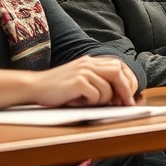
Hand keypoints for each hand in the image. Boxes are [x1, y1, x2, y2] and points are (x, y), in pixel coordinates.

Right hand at [0, 55, 138, 110]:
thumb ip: (97, 81)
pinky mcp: (77, 82)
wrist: (34, 87)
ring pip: (108, 88)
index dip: (128, 79)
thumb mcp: (80, 79)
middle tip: (127, 104)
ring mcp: (82, 71)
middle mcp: (88, 63)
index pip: (119, 65)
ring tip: (89, 103)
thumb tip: (119, 96)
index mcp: (91, 61)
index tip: (131, 95)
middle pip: (118, 72)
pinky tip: (79, 102)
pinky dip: (92, 102)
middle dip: (126, 89)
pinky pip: (95, 95)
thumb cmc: (58, 88)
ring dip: (104, 100)